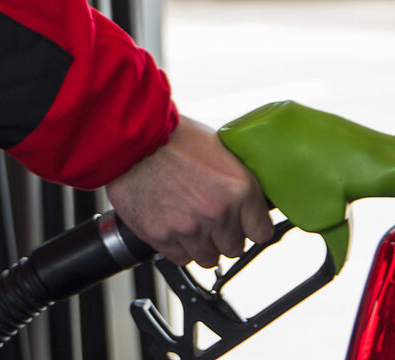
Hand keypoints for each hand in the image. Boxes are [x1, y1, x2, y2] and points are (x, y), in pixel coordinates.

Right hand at [105, 116, 272, 267]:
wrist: (133, 139)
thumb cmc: (172, 136)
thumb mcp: (217, 148)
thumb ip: (234, 180)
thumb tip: (246, 199)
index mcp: (239, 188)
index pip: (261, 231)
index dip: (250, 226)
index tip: (244, 224)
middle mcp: (218, 212)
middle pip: (234, 248)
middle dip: (224, 235)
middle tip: (210, 217)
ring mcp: (190, 228)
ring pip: (208, 258)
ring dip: (201, 244)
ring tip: (189, 221)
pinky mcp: (162, 237)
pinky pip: (180, 257)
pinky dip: (177, 246)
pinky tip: (172, 223)